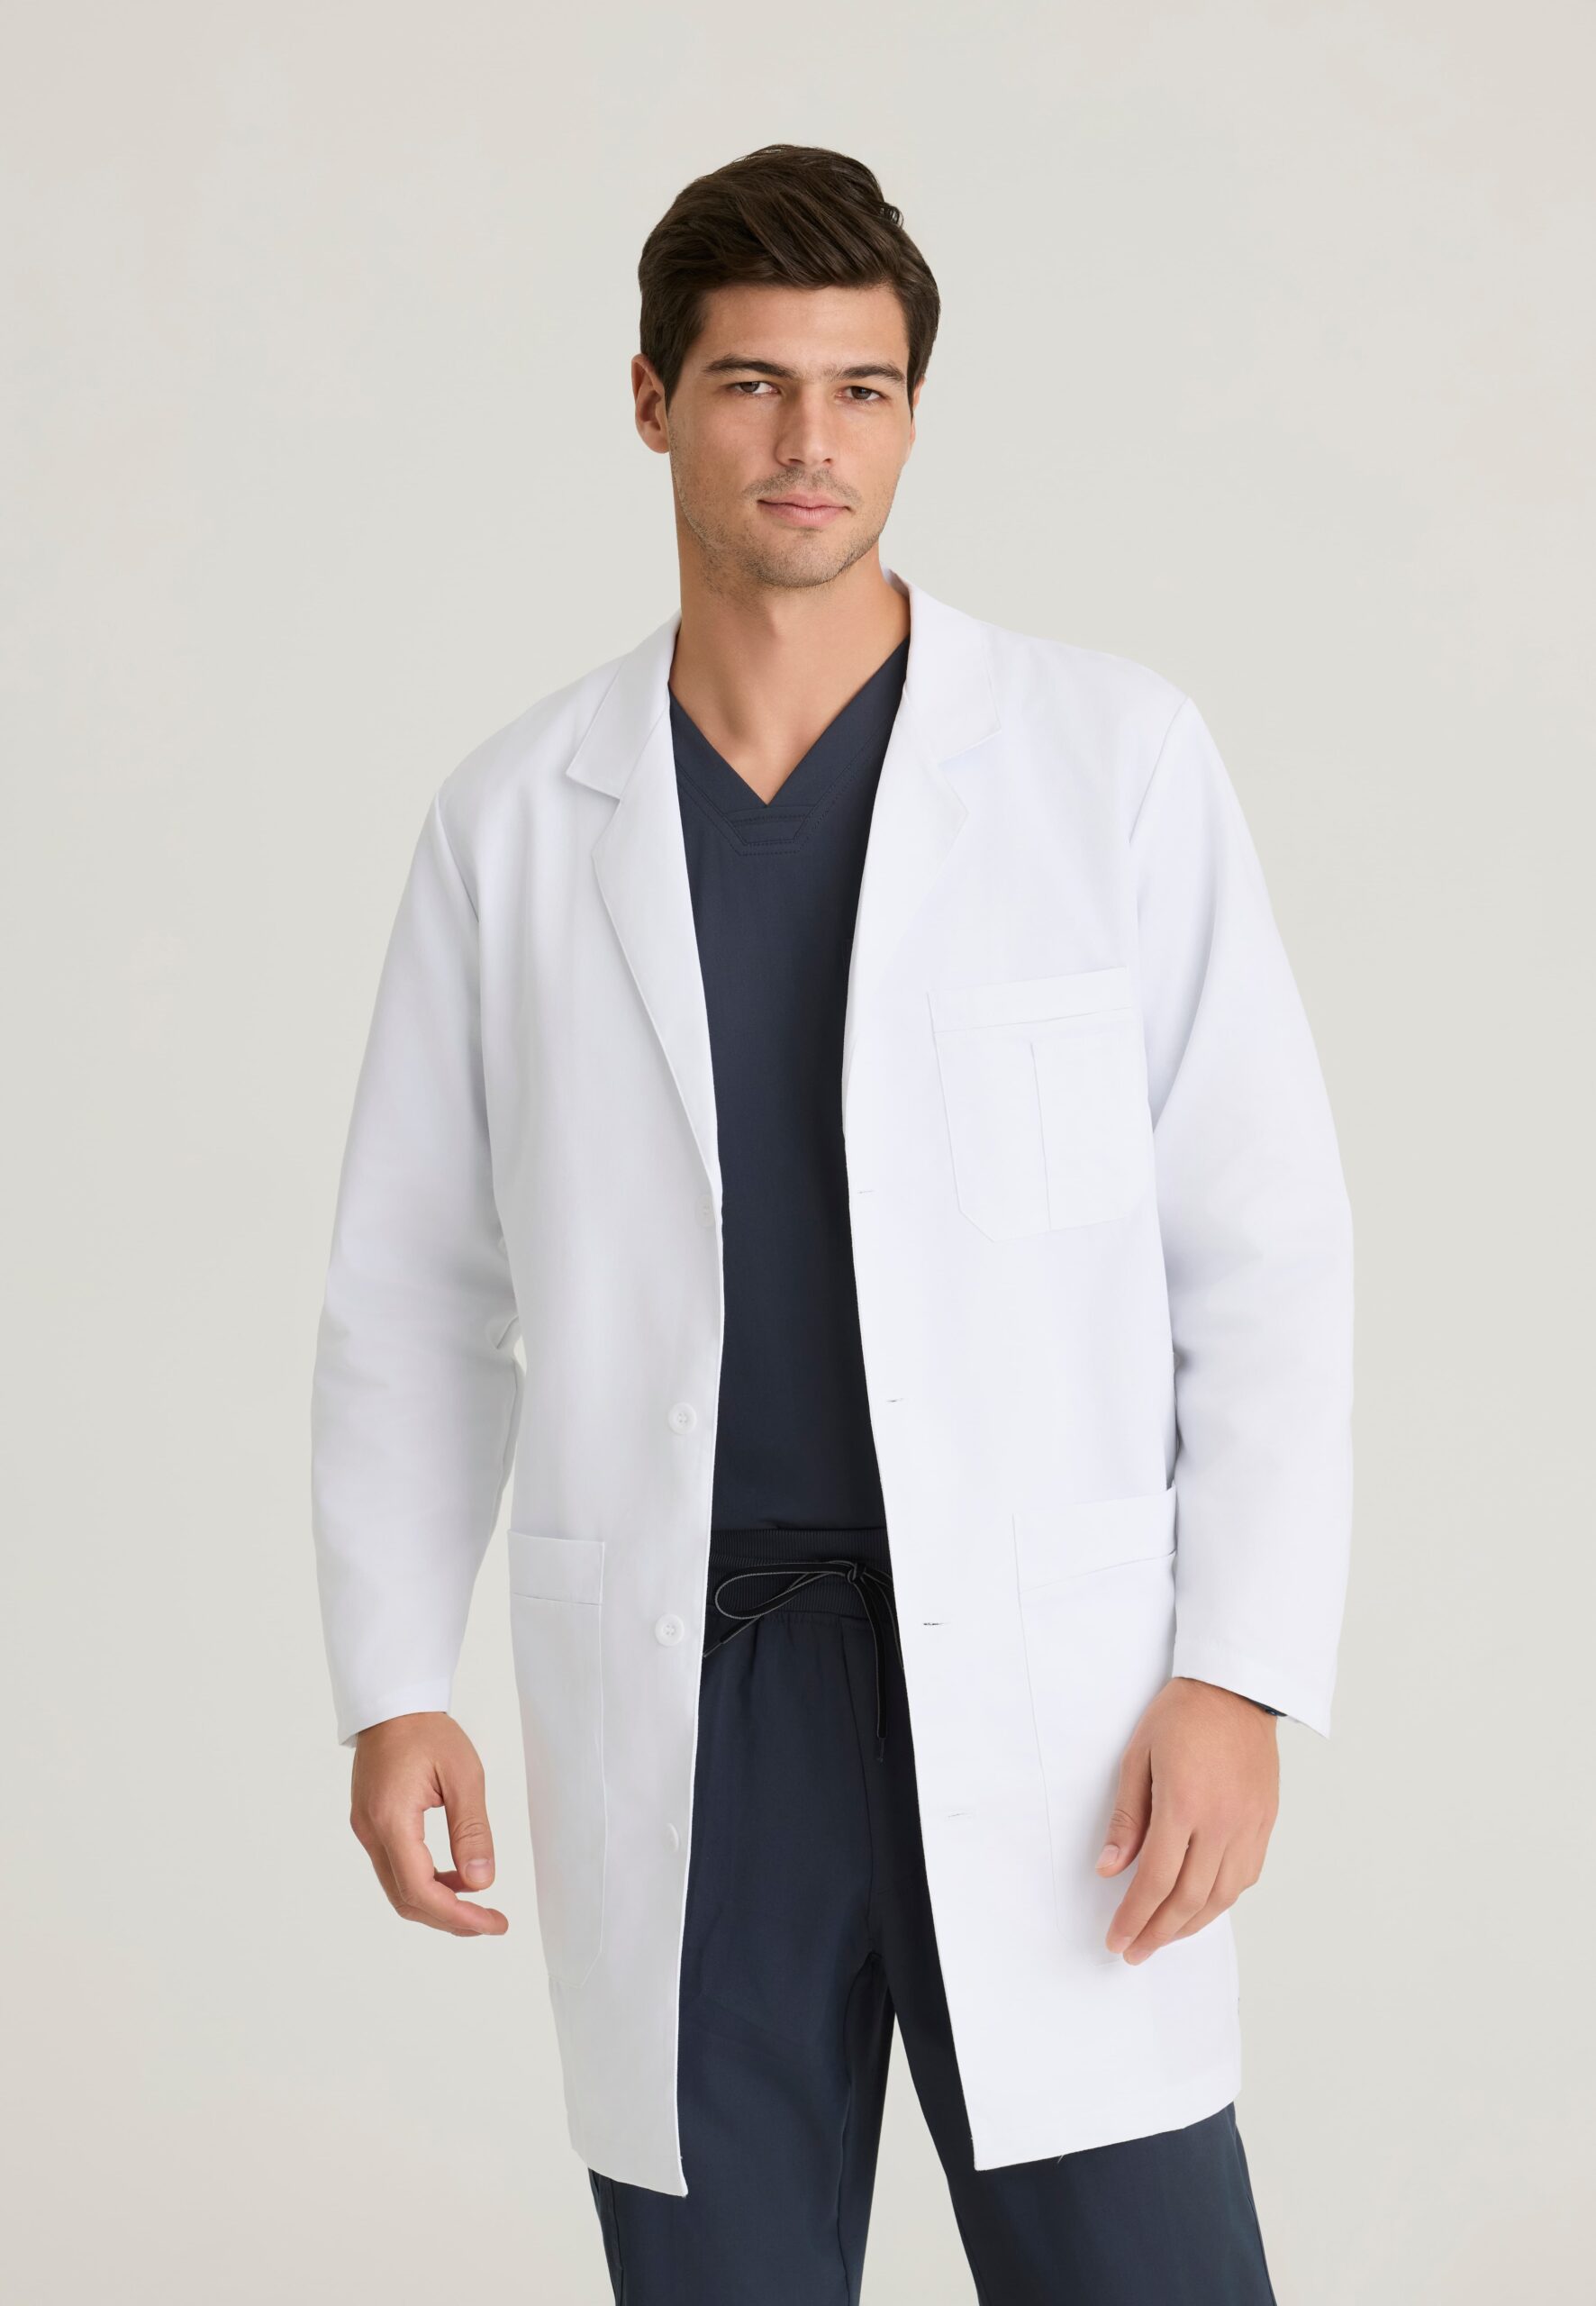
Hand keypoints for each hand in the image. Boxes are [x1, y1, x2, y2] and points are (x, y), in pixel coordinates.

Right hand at [349, 1711, 507, 1936]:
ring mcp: (366, 1830)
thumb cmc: (427, 1732)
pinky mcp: (370, 1826)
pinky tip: (455, 1878)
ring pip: (398, 1889)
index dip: (457, 1915)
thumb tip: (482, 1882)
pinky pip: (395, 1869)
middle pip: (406, 1898)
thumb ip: (472, 1831)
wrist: (393, 1705)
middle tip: (491, 1922)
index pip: (420, 1889)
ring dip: (438, 1904)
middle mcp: (370, 1831)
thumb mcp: (464, 1775)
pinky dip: (425, 1884)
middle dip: (450, 1919)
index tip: (493, 1923)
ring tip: (478, 1906)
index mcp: (391, 1819)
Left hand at [1095, 1677, 1278, 1963]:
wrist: (1236, 1689)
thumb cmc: (1181, 1715)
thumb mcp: (1137, 1757)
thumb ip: (1127, 1819)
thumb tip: (1109, 1870)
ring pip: (1222, 1896)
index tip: (1116, 1940)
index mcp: (1184, 1804)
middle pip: (1189, 1898)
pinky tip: (1201, 1908)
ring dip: (1190, 1925)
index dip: (1133, 1917)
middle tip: (1134, 1951)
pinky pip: (1245, 1877)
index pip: (1155, 1880)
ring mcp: (1249, 1825)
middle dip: (1158, 1932)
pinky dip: (1221, 1901)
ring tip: (1163, 1937)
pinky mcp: (1265, 1823)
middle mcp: (1222, 1822)